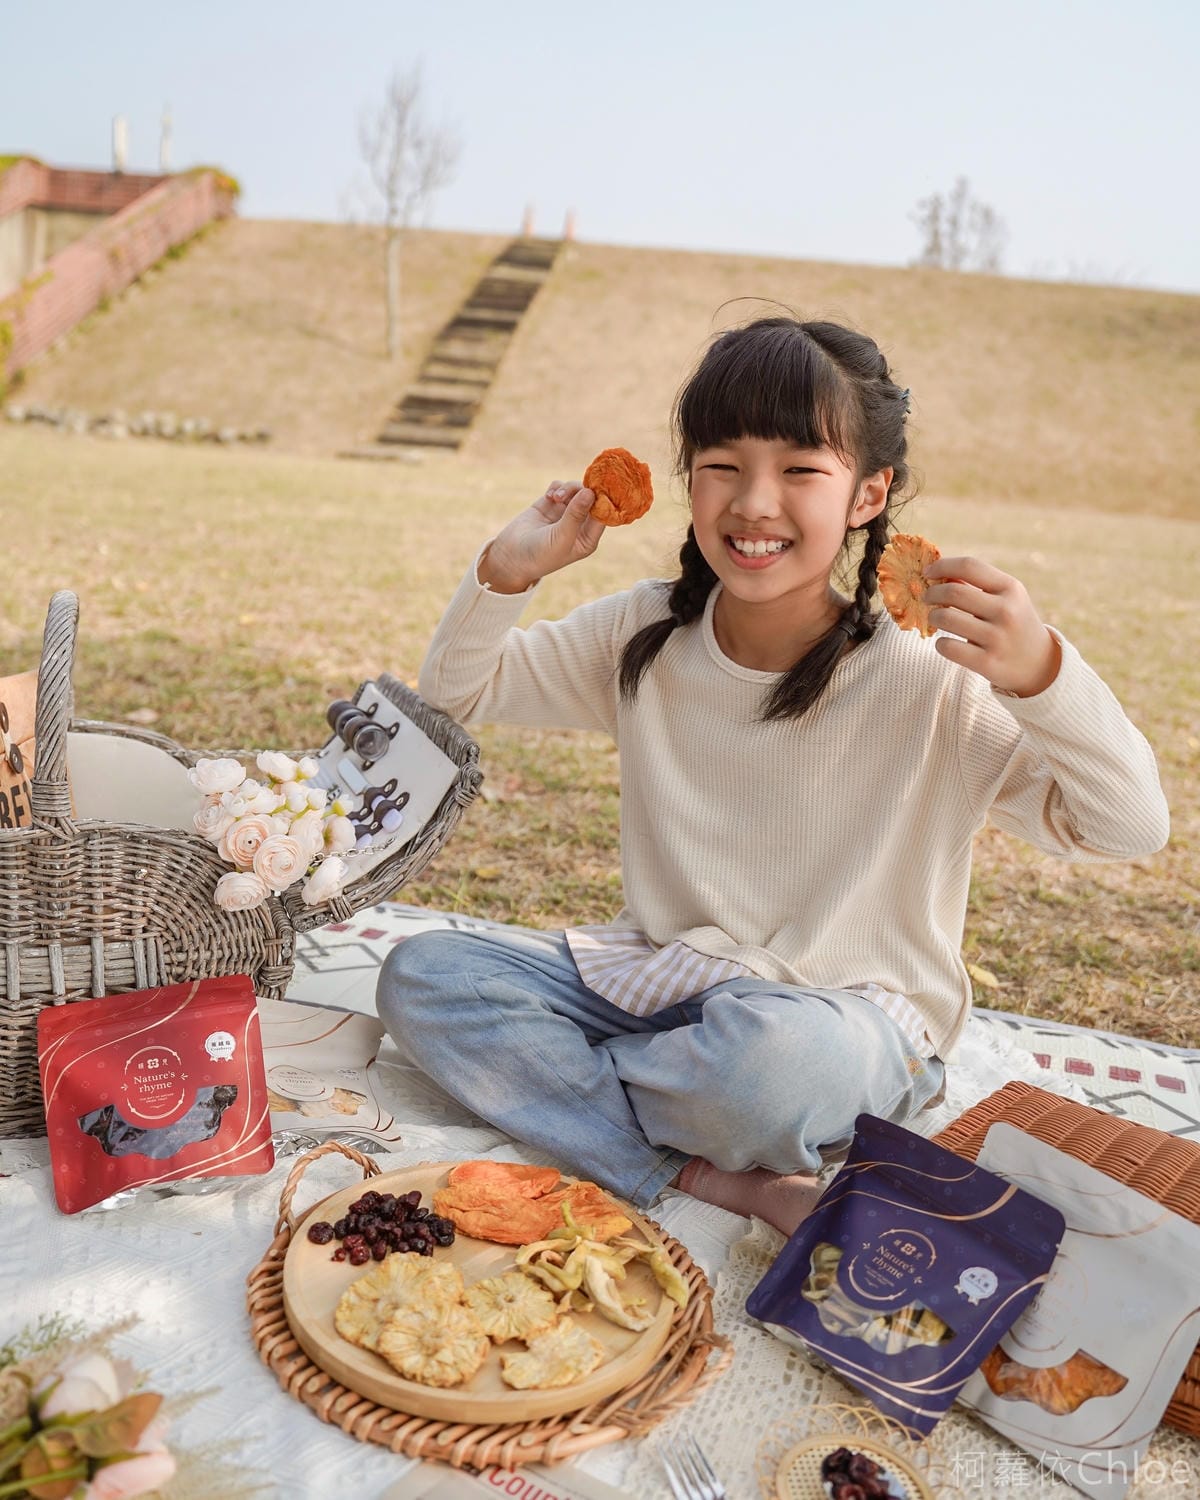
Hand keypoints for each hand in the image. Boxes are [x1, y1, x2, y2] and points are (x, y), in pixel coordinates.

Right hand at [478, 481, 605, 592]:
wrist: (511, 557)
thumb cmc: (540, 555)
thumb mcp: (561, 537)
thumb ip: (576, 515)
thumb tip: (590, 492)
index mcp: (588, 538)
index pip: (603, 514)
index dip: (603, 499)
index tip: (598, 486)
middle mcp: (580, 524)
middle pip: (591, 498)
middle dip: (582, 491)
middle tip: (570, 492)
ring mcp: (565, 513)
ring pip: (576, 489)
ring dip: (568, 489)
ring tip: (554, 498)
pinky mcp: (550, 504)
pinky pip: (560, 487)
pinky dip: (557, 488)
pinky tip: (549, 497)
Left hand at [923, 555, 1061, 696]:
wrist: (1038, 663)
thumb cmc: (1013, 622)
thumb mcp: (1006, 598)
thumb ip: (977, 583)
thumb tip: (938, 572)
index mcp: (1010, 588)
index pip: (969, 566)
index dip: (942, 566)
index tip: (927, 572)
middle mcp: (1006, 611)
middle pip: (953, 592)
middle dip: (932, 593)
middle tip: (927, 598)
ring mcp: (997, 638)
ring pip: (946, 618)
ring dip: (932, 617)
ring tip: (935, 619)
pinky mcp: (988, 663)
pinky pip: (948, 647)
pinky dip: (940, 644)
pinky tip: (945, 643)